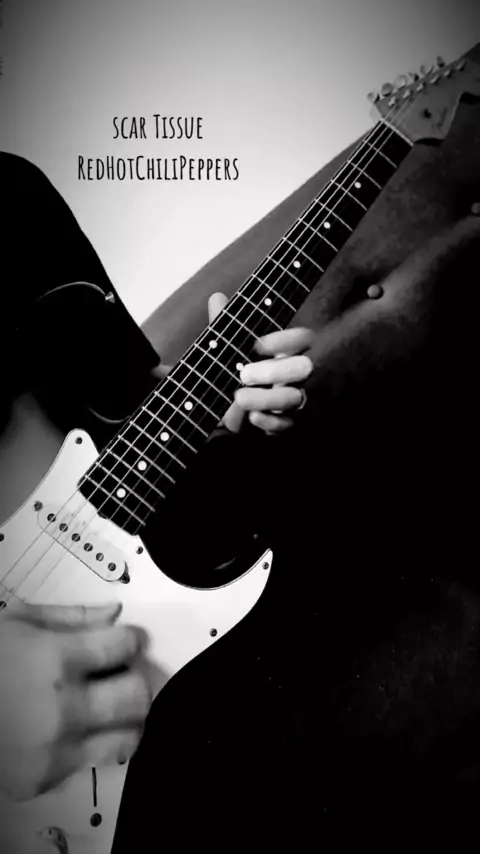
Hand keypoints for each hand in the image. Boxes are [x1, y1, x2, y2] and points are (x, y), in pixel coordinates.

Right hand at [0, 602, 150, 800]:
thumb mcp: (14, 622)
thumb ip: (69, 617)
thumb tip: (112, 612)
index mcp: (57, 661)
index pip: (124, 648)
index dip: (131, 641)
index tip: (128, 642)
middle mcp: (62, 709)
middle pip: (137, 696)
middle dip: (135, 680)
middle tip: (121, 675)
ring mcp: (53, 751)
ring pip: (126, 739)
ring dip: (125, 719)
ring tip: (107, 707)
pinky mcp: (41, 781)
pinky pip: (87, 764)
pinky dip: (86, 746)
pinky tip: (66, 729)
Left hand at [208, 292, 313, 433]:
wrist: (223, 410)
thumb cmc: (233, 371)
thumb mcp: (225, 348)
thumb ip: (223, 325)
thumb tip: (217, 296)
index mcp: (286, 350)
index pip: (302, 338)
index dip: (284, 340)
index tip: (256, 345)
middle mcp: (296, 373)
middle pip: (304, 368)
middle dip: (274, 371)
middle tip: (244, 374)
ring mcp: (294, 398)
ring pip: (294, 397)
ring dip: (266, 398)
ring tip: (238, 397)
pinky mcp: (287, 422)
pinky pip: (287, 424)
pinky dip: (270, 422)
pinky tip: (252, 418)